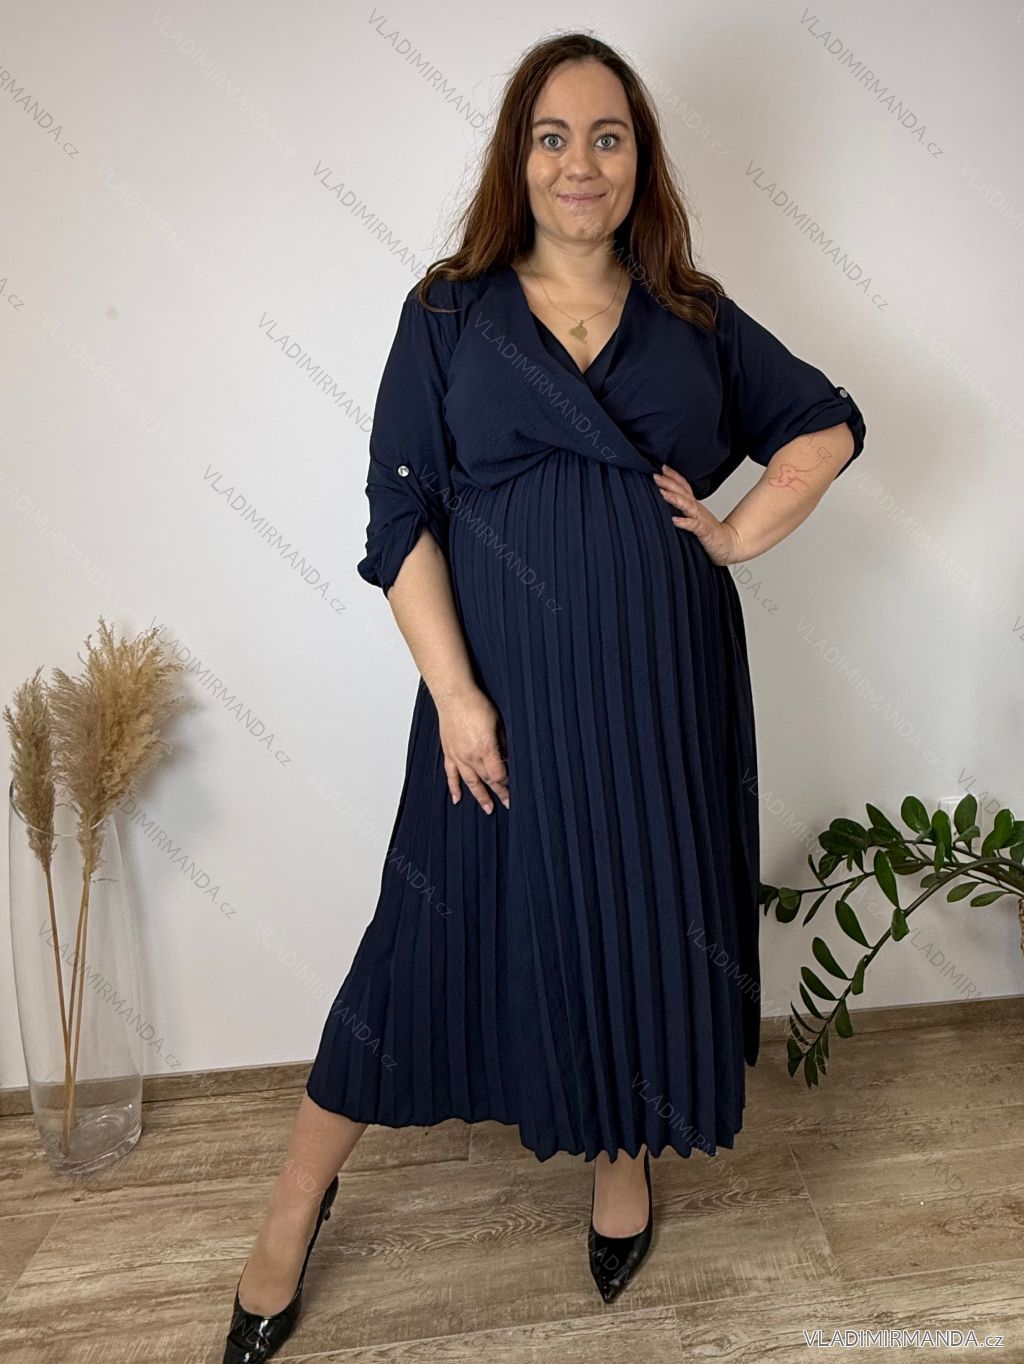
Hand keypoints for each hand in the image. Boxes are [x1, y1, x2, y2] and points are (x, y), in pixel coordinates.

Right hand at [434, 685, 509, 812]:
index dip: (507, 781)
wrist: (453, 696)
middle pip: (487, 780)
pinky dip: (454, 788)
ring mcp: (458, 756)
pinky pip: (451, 775)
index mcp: (485, 748)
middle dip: (498, 793)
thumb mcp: (498, 723)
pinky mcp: (449, 753)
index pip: (499, 774)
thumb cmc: (476, 704)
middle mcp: (470, 756)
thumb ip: (502, 743)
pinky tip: (458, 799)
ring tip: (488, 809)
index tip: (514, 784)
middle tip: (508, 804)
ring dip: (480, 796)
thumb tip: (508, 757)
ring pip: (470, 782)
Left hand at [652, 464, 742, 565]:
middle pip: (682, 492)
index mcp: (693, 505)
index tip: (661, 468)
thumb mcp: (693, 517)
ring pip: (687, 505)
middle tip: (654, 475)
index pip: (683, 486)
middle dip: (668, 482)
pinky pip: (694, 525)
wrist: (728, 544)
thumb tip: (662, 504)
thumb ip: (681, 510)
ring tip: (662, 493)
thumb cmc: (708, 532)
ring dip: (674, 498)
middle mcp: (696, 509)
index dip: (673, 476)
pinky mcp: (704, 532)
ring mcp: (701, 519)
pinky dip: (684, 522)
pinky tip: (674, 520)